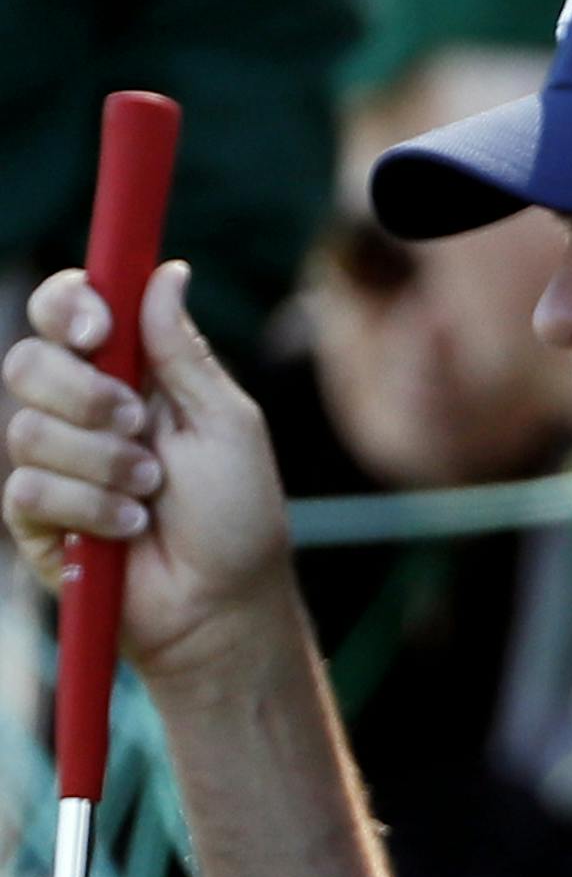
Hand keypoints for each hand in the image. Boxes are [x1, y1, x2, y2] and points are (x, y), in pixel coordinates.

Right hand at [3, 263, 295, 683]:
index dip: (68, 305)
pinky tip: (127, 530)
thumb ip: (183, 352)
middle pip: (27, 360)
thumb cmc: (240, 512)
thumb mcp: (226, 421)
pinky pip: (28, 490)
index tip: (97, 329)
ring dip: (103, 464)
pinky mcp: (33, 518)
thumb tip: (167, 272)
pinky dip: (89, 510)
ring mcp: (53, 462)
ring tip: (150, 494)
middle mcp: (82, 410)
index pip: (67, 312)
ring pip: (26, 428)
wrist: (223, 604)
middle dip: (85, 394)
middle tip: (139, 427)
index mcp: (131, 374)